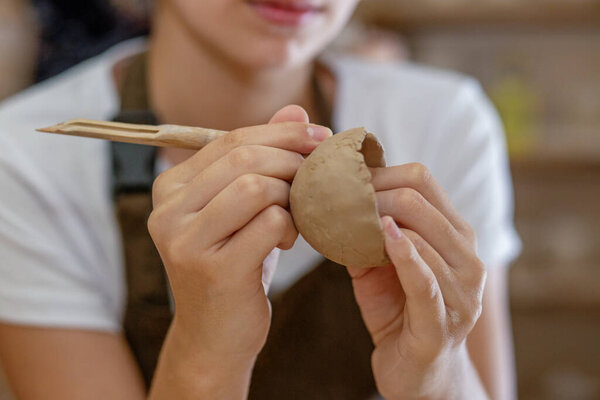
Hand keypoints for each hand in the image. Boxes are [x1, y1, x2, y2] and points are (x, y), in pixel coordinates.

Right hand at [147, 106, 331, 395]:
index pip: (229, 139)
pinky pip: (269, 223)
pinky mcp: (212, 268)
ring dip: (293, 196)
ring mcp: (185, 240)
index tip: (321, 137)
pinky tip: (291, 241)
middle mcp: (167, 209)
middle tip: (323, 174)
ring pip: (257, 187)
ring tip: (299, 216)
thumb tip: (297, 110)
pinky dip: (292, 226)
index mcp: (170, 186)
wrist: (215, 335)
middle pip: (244, 157)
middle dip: (294, 160)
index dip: (281, 133)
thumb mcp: (245, 209)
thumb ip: (264, 157)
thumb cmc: (234, 264)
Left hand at [347, 163, 487, 399]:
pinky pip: (424, 280)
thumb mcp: (381, 267)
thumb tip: (332, 200)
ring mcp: (462, 292)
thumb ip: (368, 234)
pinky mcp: (442, 323)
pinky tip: (383, 236)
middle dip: (372, 193)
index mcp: (457, 238)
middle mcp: (469, 259)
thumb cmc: (399, 313)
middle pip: (420, 200)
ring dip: (375, 220)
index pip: (423, 182)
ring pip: (422, 233)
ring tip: (342, 216)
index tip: (344, 180)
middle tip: (336, 197)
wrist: (416, 374)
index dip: (380, 174)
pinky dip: (403, 253)